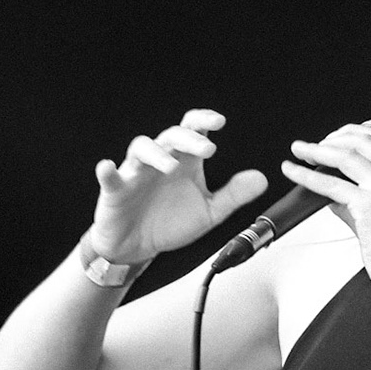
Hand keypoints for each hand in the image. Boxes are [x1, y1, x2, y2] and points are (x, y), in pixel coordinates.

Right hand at [89, 110, 268, 261]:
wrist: (137, 248)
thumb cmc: (170, 223)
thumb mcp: (209, 212)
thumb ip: (234, 195)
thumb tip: (262, 178)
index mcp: (184, 161)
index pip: (193, 130)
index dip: (204, 121)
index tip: (220, 121)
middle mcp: (160, 160)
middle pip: (172, 136)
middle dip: (189, 139)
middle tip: (207, 149)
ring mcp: (136, 173)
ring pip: (142, 149)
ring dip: (157, 154)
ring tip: (172, 166)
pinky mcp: (115, 190)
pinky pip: (111, 177)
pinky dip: (108, 171)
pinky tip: (108, 167)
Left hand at [283, 123, 370, 302]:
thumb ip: (358, 204)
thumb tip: (332, 194)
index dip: (354, 133)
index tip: (335, 137)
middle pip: (362, 141)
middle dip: (332, 138)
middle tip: (311, 146)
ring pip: (346, 156)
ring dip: (316, 150)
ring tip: (299, 150)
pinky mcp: (370, 206)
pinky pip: (331, 184)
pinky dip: (307, 176)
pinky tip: (294, 173)